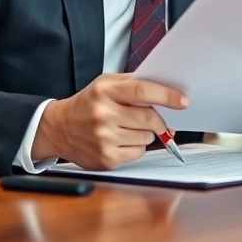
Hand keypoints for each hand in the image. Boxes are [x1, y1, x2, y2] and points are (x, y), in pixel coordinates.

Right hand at [32, 73, 188, 169]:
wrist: (58, 128)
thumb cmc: (87, 104)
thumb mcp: (104, 84)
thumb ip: (132, 83)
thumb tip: (164, 89)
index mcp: (105, 92)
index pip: (142, 91)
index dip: (166, 96)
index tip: (183, 101)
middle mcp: (103, 115)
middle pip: (149, 118)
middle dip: (158, 119)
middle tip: (154, 118)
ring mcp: (104, 139)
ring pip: (147, 137)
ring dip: (145, 133)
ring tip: (127, 128)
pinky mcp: (107, 158)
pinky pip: (138, 152)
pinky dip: (136, 146)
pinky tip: (120, 140)